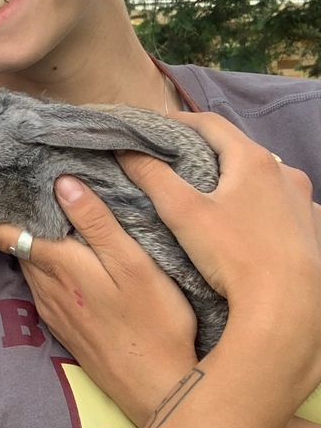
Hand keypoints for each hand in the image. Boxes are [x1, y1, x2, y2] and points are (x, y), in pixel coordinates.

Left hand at [0, 177, 197, 425]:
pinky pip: (38, 277)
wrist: (158, 388)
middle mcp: (43, 283)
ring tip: (15, 203)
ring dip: (17, 233)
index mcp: (57, 262)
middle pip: (10, 239)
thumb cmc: (154, 324)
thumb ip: (97, 223)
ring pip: (24, 258)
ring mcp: (50, 304)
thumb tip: (61, 182)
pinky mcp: (61, 320)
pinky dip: (36, 255)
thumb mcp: (134, 265)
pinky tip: (52, 246)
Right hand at [118, 111, 320, 387]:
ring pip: (263, 179)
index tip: (154, 129)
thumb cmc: (234, 254)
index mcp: (253, 160)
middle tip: (176, 162)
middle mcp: (285, 172)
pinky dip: (261, 206)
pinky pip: (282, 206)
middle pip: (239, 149)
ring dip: (237, 180)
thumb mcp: (183, 213)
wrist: (290, 307)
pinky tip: (247, 224)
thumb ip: (152, 176)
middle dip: (207, 151)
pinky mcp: (313, 229)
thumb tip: (125, 149)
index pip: (211, 122)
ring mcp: (304, 201)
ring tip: (211, 195)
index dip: (179, 121)